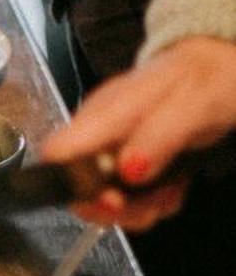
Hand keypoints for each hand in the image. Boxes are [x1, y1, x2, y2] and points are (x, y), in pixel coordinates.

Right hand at [42, 37, 235, 230]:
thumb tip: (127, 171)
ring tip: (168, 196)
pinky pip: (125, 198)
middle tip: (151, 204)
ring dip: (137, 211)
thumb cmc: (204, 77)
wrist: (218, 65)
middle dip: (114, 208)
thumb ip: (159, 135)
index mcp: (103, 113)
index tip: (114, 197)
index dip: (76, 185)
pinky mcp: (126, 163)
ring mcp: (111, 150)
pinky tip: (169, 190)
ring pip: (101, 200)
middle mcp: (99, 134)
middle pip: (77, 188)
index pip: (57, 153)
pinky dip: (148, 204)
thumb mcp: (192, 102)